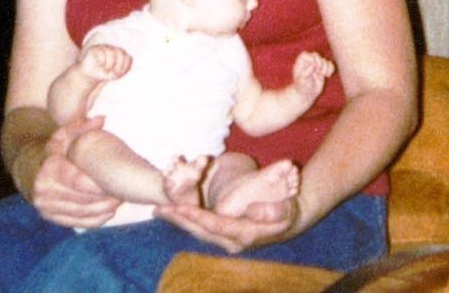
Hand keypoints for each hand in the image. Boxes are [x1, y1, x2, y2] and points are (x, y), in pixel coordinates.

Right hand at [32, 116, 120, 227]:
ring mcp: (45, 207)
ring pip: (80, 213)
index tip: (116, 182)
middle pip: (81, 200)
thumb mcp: (65, 133)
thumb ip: (83, 125)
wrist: (30, 167)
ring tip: (119, 201)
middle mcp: (43, 190)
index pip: (77, 181)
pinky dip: (94, 220)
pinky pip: (76, 223)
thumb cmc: (55, 149)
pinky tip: (108, 212)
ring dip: (102, 210)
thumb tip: (102, 119)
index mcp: (49, 168)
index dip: (98, 184)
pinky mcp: (50, 217)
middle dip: (104, 198)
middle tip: (122, 193)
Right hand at [79, 44, 131, 81]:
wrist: (90, 74)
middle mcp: (113, 48)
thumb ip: (121, 71)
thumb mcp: (114, 74)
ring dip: (110, 64)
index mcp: (120, 54)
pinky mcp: (95, 49)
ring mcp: (104, 47)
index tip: (119, 74)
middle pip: (121, 52)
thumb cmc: (104, 73)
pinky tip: (100, 65)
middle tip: (114, 73)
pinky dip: (102, 61)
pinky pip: (101, 52)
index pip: (128, 57)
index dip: (125, 67)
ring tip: (106, 70)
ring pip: (111, 52)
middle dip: (119, 65)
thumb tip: (122, 67)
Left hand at [155, 196, 297, 253]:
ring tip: (159, 210)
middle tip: (159, 209)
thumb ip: (272, 211)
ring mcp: (227, 240)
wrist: (290, 220)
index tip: (180, 207)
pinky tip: (174, 212)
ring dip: (179, 221)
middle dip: (179, 220)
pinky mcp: (225, 234)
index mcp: (244, 234)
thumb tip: (253, 212)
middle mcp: (232, 241)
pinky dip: (187, 220)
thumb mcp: (286, 209)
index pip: (215, 225)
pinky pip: (202, 228)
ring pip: (198, 231)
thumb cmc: (288, 210)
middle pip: (200, 231)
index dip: (197, 216)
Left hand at [292, 51, 334, 100]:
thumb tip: (312, 66)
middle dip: (319, 62)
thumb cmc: (302, 87)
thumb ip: (305, 73)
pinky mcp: (323, 69)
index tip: (313, 67)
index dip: (311, 59)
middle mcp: (308, 62)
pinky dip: (331, 68)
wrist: (307, 94)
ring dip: (326, 67)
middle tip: (319, 71)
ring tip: (323, 75)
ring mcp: (316, 65)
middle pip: (315, 55)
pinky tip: (328, 75)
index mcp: (300, 63)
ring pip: (324, 60)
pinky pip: (330, 64)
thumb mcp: (301, 81)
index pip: (305, 55)